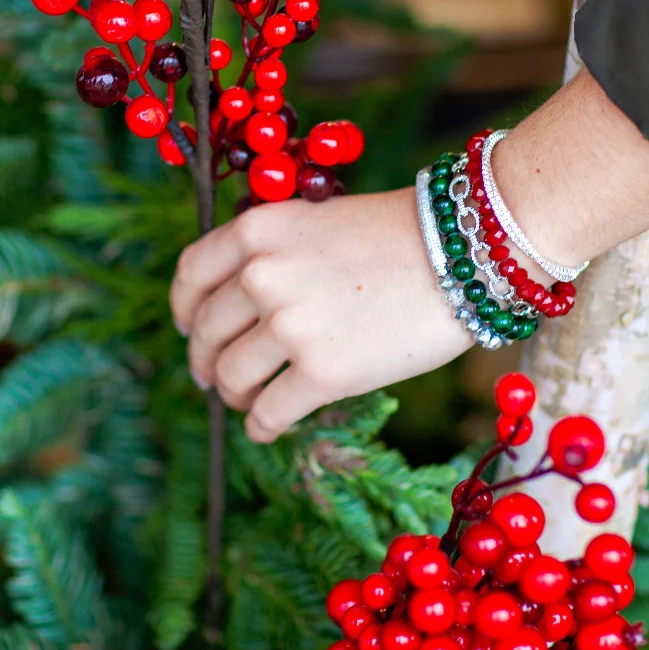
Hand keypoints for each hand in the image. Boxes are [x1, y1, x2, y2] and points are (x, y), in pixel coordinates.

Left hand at [169, 188, 472, 442]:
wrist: (465, 254)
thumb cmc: (399, 236)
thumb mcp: (318, 221)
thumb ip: (273, 254)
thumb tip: (240, 304)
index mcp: (258, 231)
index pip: (191, 274)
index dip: (183, 308)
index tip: (187, 328)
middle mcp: (262, 276)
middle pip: (205, 332)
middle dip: (204, 360)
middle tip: (213, 377)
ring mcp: (290, 326)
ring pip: (231, 377)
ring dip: (232, 395)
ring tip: (246, 401)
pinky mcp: (324, 373)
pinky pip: (268, 413)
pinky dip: (260, 426)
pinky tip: (266, 428)